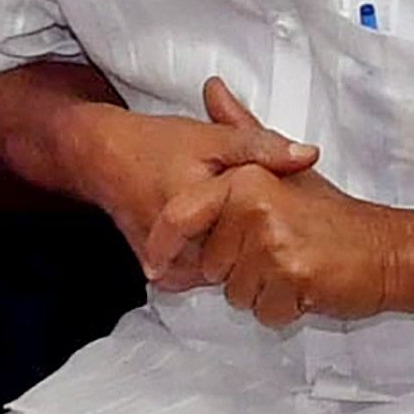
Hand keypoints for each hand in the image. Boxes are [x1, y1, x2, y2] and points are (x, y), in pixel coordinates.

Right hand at [70, 75, 313, 290]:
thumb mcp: (214, 138)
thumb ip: (262, 148)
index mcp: (199, 216)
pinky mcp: (163, 272)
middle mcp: (180, 250)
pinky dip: (218, 260)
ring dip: (240, 256)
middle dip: (260, 244)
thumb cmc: (158, 145)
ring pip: (224, 272)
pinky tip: (223, 236)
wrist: (102, 158)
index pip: (261, 241)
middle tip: (277, 224)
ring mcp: (169, 267)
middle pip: (243, 261)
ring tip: (251, 230)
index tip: (291, 217)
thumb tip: (311, 155)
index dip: (282, 228)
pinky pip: (204, 275)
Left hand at [157, 101, 413, 326]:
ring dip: (261, 294)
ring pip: (235, 295)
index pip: (180, 218)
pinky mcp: (293, 278)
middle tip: (276, 256)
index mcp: (244, 180)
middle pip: (210, 267)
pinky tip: (305, 290)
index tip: (156, 267)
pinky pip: (264, 312)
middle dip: (237, 273)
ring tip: (292, 272)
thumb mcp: (281, 168)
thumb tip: (212, 87)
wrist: (387, 250)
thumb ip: (241, 132)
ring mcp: (273, 244)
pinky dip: (283, 311)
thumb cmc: (332, 215)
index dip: (165, 246)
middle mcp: (254, 208)